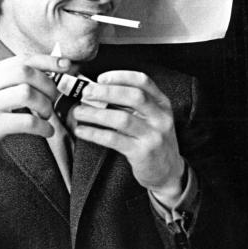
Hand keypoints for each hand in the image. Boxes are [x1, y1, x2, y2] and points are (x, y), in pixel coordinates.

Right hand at [0, 54, 70, 202]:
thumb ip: (11, 83)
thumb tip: (48, 75)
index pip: (22, 59)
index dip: (48, 61)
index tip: (68, 65)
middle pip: (26, 71)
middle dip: (48, 85)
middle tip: (53, 100)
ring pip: (28, 93)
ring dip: (45, 105)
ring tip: (46, 116)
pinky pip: (26, 121)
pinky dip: (43, 127)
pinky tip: (46, 131)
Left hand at [70, 71, 184, 205]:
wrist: (168, 171)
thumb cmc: (154, 141)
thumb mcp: (152, 119)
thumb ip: (132, 105)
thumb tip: (98, 92)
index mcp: (162, 104)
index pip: (143, 82)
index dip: (121, 76)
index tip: (101, 78)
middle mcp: (160, 118)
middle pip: (134, 96)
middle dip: (106, 92)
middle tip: (86, 93)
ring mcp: (153, 136)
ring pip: (121, 119)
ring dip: (96, 114)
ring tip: (79, 112)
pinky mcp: (142, 153)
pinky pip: (114, 139)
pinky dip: (95, 133)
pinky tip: (83, 131)